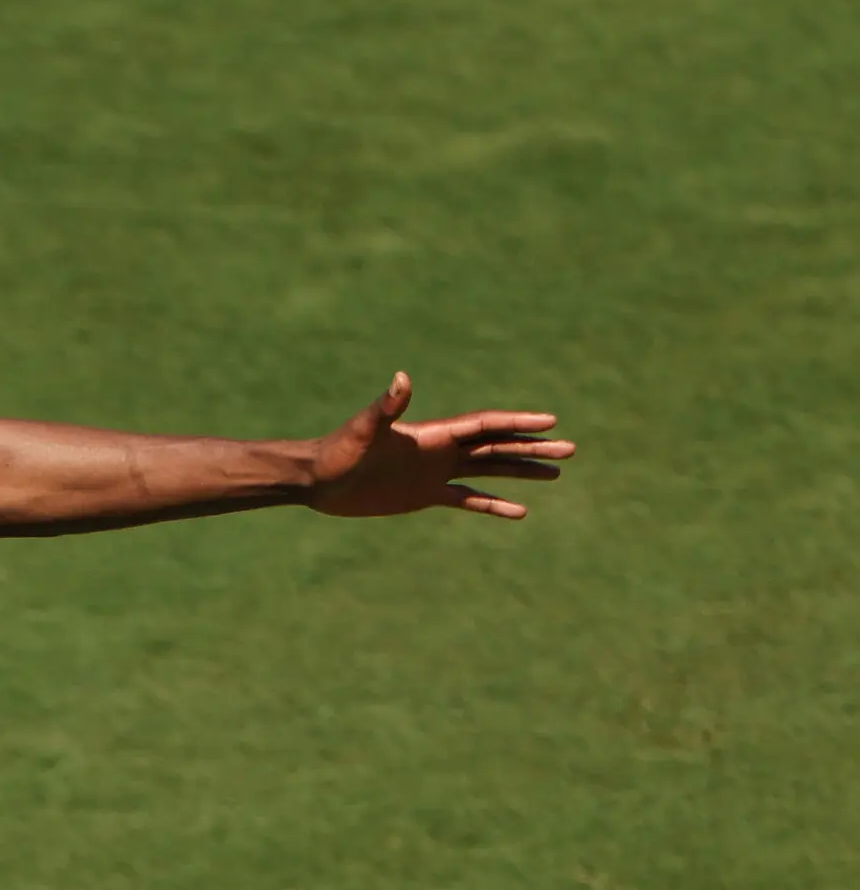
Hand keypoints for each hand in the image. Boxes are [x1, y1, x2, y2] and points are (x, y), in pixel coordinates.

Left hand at [307, 373, 575, 519]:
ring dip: (521, 471)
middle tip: (571, 449)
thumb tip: (402, 378)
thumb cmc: (337, 452)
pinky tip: (519, 511)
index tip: (550, 422)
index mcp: (433, 433)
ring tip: (555, 473)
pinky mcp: (424, 495)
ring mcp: (435, 472)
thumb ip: (386, 408)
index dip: (517, 423)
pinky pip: (467, 498)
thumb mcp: (363, 431)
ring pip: (489, 470)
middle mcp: (441, 450)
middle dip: (532, 447)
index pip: (486, 425)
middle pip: (497, 447)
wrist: (318, 480)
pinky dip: (492, 504)